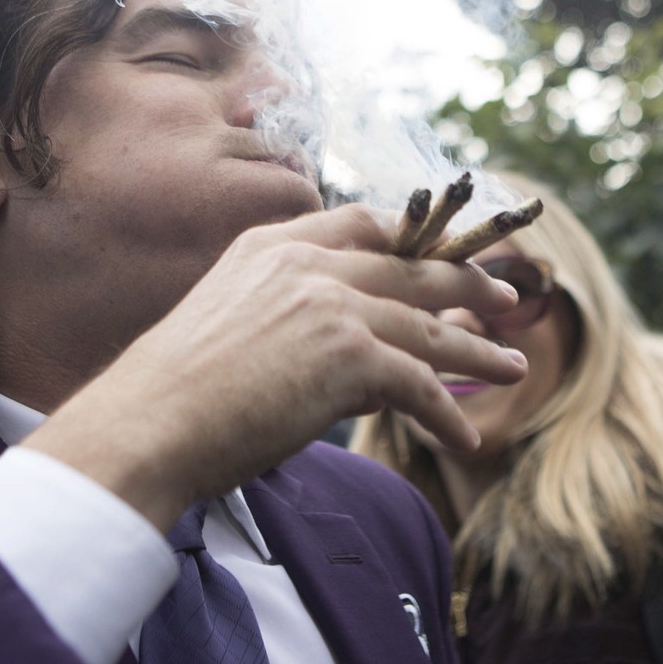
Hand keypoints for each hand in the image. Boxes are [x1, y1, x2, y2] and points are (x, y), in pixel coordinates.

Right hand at [23, 204, 526, 529]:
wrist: (149, 424)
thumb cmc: (172, 394)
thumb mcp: (226, 321)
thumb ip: (281, 313)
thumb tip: (338, 350)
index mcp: (269, 245)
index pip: (361, 222)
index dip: (413, 238)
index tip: (443, 253)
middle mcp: (305, 262)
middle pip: (411, 264)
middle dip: (465, 283)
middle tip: (503, 298)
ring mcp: (331, 303)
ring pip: (428, 323)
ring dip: (477, 351)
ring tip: (513, 368)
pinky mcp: (350, 354)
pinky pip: (421, 385)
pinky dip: (447, 418)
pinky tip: (464, 441)